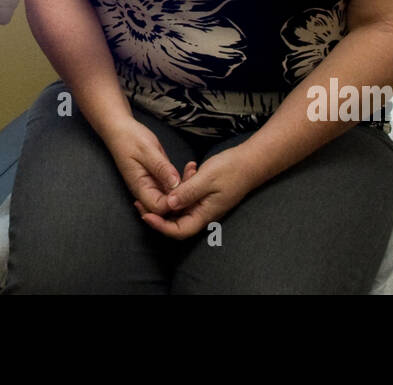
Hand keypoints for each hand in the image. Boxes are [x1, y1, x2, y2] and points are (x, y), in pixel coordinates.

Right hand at [100, 117, 183, 214]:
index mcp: (140, 187)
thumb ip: (161, 168)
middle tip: (193, 177)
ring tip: (192, 171)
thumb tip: (176, 185)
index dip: (173, 203)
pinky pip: (171, 187)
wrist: (120, 129)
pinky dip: (181, 182)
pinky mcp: (157, 179)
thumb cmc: (129, 137)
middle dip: (182, 198)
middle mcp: (145, 190)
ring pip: (170, 198)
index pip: (158, 208)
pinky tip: (189, 170)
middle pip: (166, 208)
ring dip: (183, 189)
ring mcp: (151, 185)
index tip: (186, 188)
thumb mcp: (147, 150)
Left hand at [134, 146, 257, 239]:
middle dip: (158, 211)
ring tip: (170, 174)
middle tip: (140, 200)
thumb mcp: (206, 178)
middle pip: (176, 221)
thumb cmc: (232, 170)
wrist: (252, 161)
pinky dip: (185, 183)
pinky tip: (190, 167)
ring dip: (172, 193)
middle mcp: (204, 213)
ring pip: (181, 206)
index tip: (145, 214)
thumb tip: (168, 205)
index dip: (160, 225)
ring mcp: (206, 204)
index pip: (178, 230)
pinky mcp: (207, 194)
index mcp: (205, 214)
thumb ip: (187, 192)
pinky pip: (189, 194)